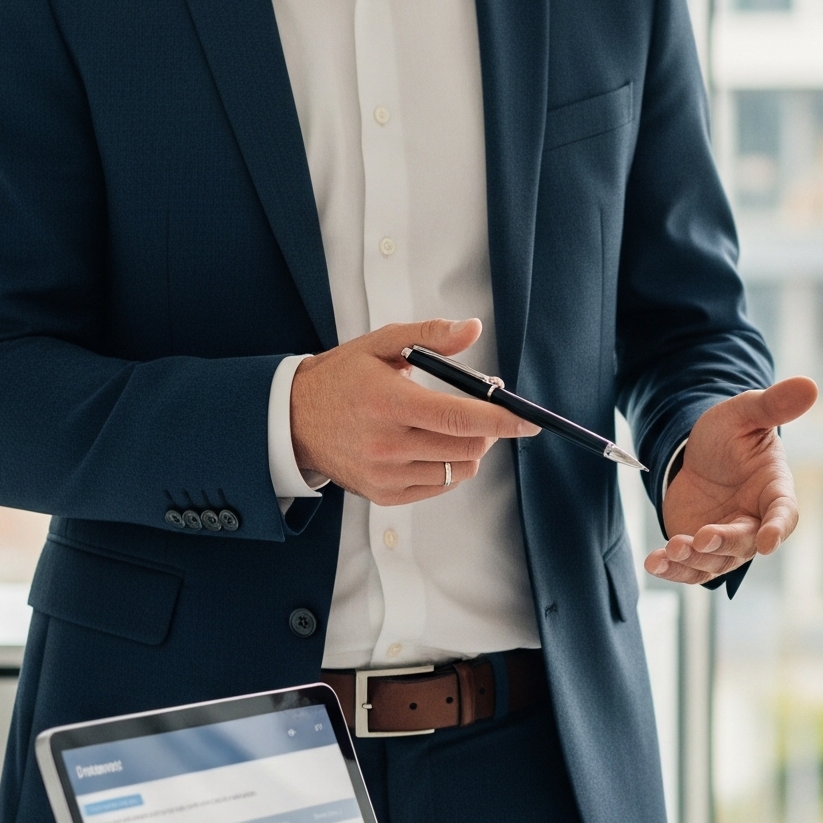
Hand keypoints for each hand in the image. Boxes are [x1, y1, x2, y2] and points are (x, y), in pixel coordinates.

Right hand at [288, 318, 536, 505]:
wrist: (293, 420)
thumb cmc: (343, 377)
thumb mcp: (381, 344)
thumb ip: (430, 336)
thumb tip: (473, 328)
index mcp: (387, 403)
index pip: (458, 416)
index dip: (500, 419)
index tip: (529, 420)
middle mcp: (385, 444)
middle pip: (466, 446)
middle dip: (489, 428)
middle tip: (483, 408)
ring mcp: (384, 475)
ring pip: (458, 469)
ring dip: (472, 446)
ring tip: (455, 424)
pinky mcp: (383, 494)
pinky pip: (440, 485)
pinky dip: (451, 465)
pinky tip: (435, 444)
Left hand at [645, 376, 817, 584]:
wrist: (696, 452)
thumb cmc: (730, 432)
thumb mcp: (746, 413)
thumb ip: (774, 405)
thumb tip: (809, 385)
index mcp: (774, 490)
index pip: (784, 513)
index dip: (777, 528)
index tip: (767, 541)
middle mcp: (755, 520)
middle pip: (746, 543)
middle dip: (724, 543)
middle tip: (701, 537)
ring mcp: (727, 540)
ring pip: (716, 562)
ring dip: (694, 560)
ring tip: (670, 550)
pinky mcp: (700, 551)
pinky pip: (690, 568)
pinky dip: (673, 569)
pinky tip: (654, 561)